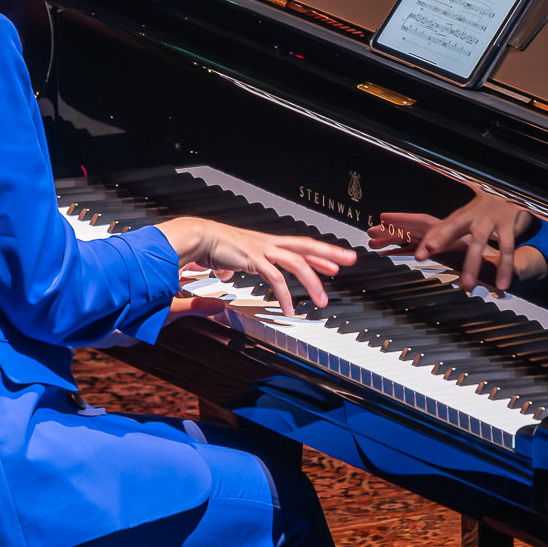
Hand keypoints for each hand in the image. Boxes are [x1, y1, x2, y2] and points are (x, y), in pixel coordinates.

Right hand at [156, 218, 355, 315]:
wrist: (197, 236)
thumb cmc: (210, 246)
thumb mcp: (228, 259)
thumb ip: (232, 268)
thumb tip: (226, 276)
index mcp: (267, 242)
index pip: (300, 246)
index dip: (320, 254)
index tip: (336, 262)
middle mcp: (269, 243)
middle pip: (307, 246)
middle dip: (330, 253)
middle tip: (351, 259)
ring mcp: (263, 249)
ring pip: (297, 263)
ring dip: (313, 282)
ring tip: (323, 301)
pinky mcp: (253, 259)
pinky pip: (275, 279)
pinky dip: (285, 296)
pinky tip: (290, 310)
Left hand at [369, 189, 536, 292]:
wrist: (511, 197)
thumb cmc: (481, 211)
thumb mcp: (462, 219)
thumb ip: (443, 233)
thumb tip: (419, 247)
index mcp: (459, 216)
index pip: (439, 226)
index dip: (427, 238)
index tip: (418, 254)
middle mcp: (472, 217)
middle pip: (454, 227)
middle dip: (440, 239)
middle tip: (425, 253)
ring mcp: (490, 220)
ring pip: (479, 241)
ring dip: (472, 263)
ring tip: (466, 285)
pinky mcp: (509, 226)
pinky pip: (506, 248)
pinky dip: (505, 266)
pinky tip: (501, 284)